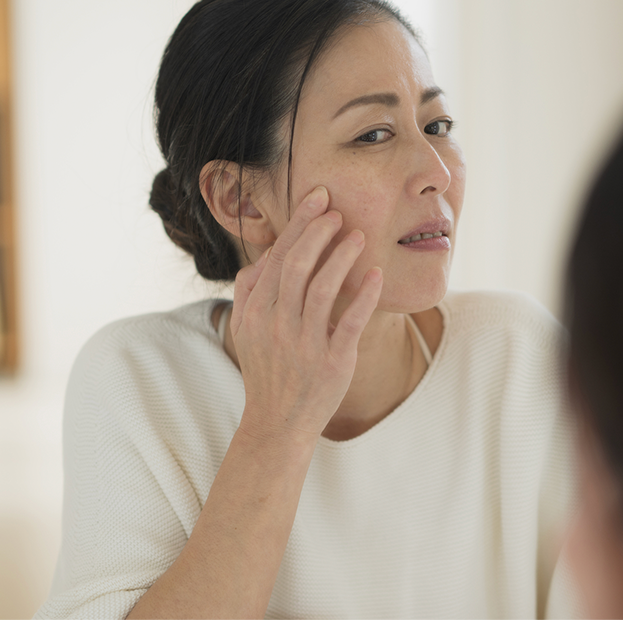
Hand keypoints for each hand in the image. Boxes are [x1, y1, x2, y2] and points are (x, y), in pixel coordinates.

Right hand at [230, 185, 382, 442]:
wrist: (277, 423)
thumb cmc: (267, 371)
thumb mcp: (246, 332)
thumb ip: (249, 294)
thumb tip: (262, 259)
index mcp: (256, 312)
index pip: (278, 257)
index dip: (299, 225)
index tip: (318, 200)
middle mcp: (277, 324)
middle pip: (297, 265)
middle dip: (318, 232)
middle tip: (338, 211)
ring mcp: (304, 343)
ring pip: (323, 288)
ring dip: (342, 256)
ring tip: (359, 236)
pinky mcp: (331, 361)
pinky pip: (350, 321)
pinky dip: (364, 296)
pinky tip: (376, 275)